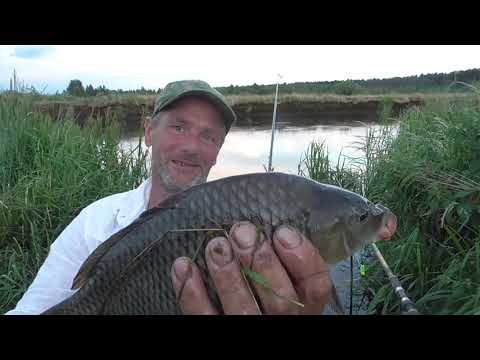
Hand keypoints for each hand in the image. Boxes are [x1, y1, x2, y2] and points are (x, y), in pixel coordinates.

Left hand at [171, 221, 332, 314]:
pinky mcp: (218, 333)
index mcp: (303, 304)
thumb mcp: (281, 274)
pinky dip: (192, 293)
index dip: (302, 257)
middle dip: (261, 262)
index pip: (315, 285)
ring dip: (227, 275)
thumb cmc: (261, 287)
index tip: (282, 231)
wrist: (242, 324)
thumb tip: (257, 213)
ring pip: (242, 310)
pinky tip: (183, 266)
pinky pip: (204, 318)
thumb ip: (279, 254)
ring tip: (216, 246)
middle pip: (280, 299)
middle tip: (242, 232)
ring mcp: (250, 328)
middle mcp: (282, 321)